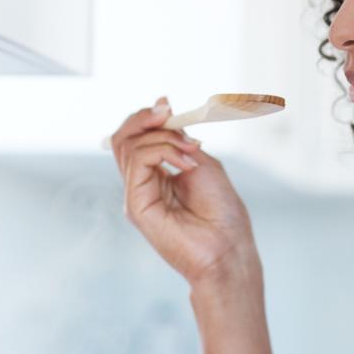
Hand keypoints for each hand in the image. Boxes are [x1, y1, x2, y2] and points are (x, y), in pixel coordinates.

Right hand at [108, 96, 259, 286]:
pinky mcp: (136, 206)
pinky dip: (163, 152)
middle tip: (169, 112)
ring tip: (191, 150)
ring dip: (163, 137)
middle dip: (145, 118)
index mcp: (156, 175)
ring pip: (129, 146)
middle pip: (124, 139)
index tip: (167, 104)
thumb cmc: (222, 213)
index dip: (147, 117)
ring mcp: (136, 195)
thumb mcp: (202, 163)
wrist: (229, 248)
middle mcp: (141, 184)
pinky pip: (138, 162)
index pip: (136, 138)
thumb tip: (162, 108)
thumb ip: (179, 140)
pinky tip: (186, 164)